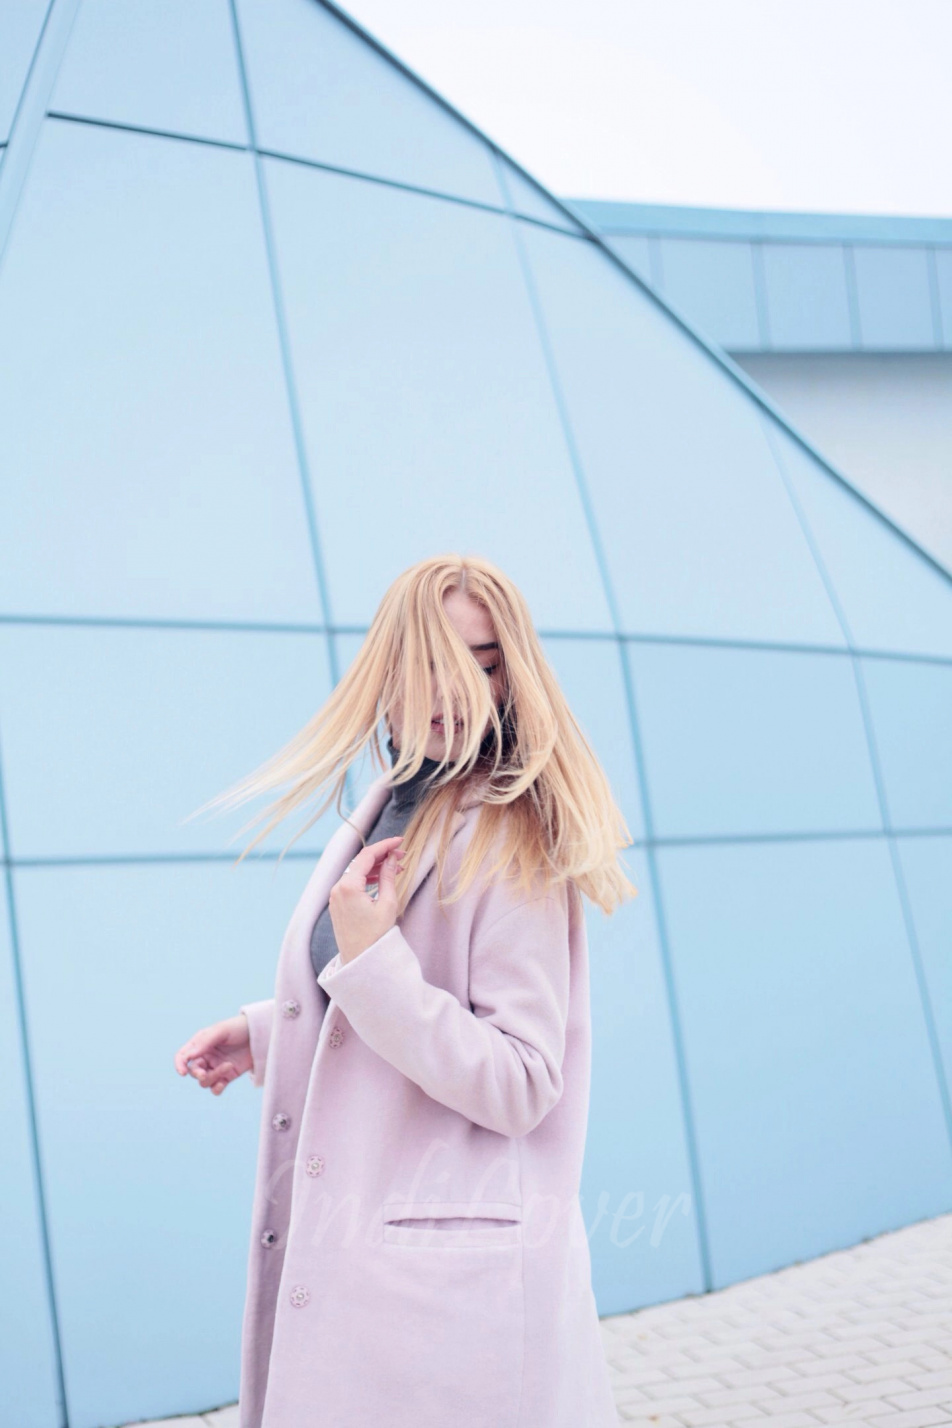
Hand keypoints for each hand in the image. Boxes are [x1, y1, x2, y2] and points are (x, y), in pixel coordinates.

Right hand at [173, 1013, 252, 1095]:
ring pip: (204, 1081)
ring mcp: (216, 1067)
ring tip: (228, 1066)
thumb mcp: (222, 1030)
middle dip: (198, 1074)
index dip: (179, 1065)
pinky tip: (223, 1083)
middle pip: (194, 1072)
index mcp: (200, 1044)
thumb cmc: (239, 1028)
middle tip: (204, 1073)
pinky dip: (216, 1089)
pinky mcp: (227, 1077)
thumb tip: (189, 1056)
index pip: (183, 1056)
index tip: (183, 1072)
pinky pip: (215, 1089)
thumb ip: (205, 1042)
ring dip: (213, 1077)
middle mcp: (206, 1057)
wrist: (260, 1034)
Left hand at [328, 835, 405, 965]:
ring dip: (376, 867)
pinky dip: (367, 878)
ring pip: (356, 872)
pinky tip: (382, 879)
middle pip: (360, 862)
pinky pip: (352, 883)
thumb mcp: (388, 904)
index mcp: (348, 886)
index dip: (385, 845)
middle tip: (402, 856)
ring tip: (396, 869)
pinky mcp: (337, 904)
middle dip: (382, 856)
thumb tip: (392, 858)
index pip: (367, 855)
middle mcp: (337, 888)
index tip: (400, 842)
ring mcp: (335, 897)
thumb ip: (389, 877)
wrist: (361, 962)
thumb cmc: (376, 936)